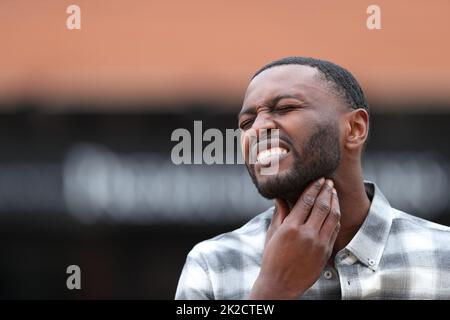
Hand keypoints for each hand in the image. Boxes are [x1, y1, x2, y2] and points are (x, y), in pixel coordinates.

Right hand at [249, 178, 340, 299]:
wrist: (280, 285)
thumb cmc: (272, 258)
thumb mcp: (273, 234)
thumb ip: (280, 214)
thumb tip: (280, 197)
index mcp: (291, 227)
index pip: (307, 201)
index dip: (314, 187)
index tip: (319, 178)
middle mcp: (307, 234)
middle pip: (322, 206)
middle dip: (327, 191)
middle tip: (329, 181)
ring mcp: (319, 244)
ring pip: (333, 217)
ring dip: (335, 202)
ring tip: (334, 193)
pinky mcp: (326, 252)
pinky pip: (335, 230)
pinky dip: (336, 218)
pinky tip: (335, 211)